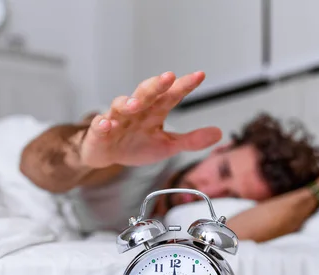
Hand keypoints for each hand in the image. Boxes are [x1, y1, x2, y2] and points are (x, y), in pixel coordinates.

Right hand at [79, 71, 221, 168]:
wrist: (107, 155)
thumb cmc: (136, 145)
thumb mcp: (167, 145)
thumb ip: (191, 140)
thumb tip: (219, 133)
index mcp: (154, 111)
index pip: (171, 95)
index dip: (184, 86)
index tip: (200, 75)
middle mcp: (136, 110)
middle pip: (146, 93)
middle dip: (156, 85)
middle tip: (168, 77)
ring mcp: (117, 119)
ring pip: (121, 105)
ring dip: (128, 103)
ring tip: (136, 104)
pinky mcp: (99, 132)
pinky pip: (99, 126)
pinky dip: (102, 124)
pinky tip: (107, 124)